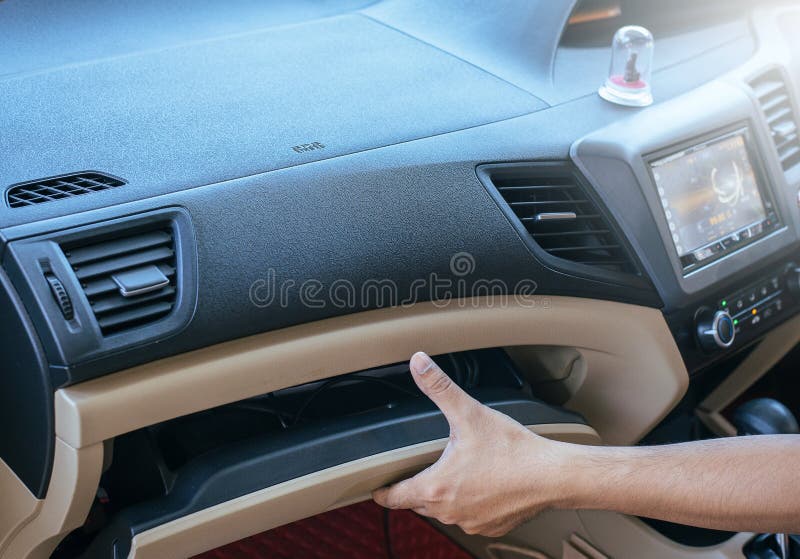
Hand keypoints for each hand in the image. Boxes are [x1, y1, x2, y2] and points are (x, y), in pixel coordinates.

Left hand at [372, 352, 571, 536]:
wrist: (551, 475)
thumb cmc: (511, 449)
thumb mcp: (469, 413)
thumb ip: (439, 387)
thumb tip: (419, 364)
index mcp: (436, 487)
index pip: (395, 498)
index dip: (383, 492)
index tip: (377, 489)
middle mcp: (449, 511)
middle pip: (419, 503)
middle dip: (418, 487)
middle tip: (423, 467)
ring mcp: (470, 522)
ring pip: (445, 511)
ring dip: (445, 495)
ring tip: (455, 472)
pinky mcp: (490, 527)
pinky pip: (469, 517)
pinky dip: (470, 503)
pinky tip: (481, 484)